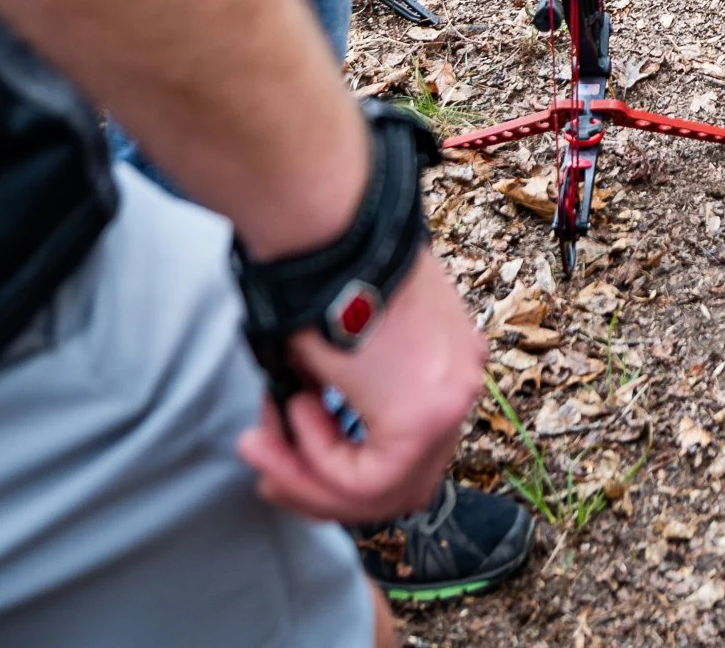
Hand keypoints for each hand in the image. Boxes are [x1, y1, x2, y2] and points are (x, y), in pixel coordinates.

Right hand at [235, 246, 486, 524]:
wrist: (331, 231)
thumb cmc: (325, 274)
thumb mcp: (340, 346)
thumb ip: (338, 399)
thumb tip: (298, 438)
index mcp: (451, 359)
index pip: (406, 451)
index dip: (335, 468)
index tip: (279, 445)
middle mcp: (461, 381)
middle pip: (399, 483)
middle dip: (319, 486)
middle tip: (265, 467)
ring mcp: (451, 401)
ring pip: (380, 493)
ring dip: (307, 478)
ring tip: (264, 438)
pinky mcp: (426, 416)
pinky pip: (364, 480)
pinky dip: (316, 458)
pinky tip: (294, 407)